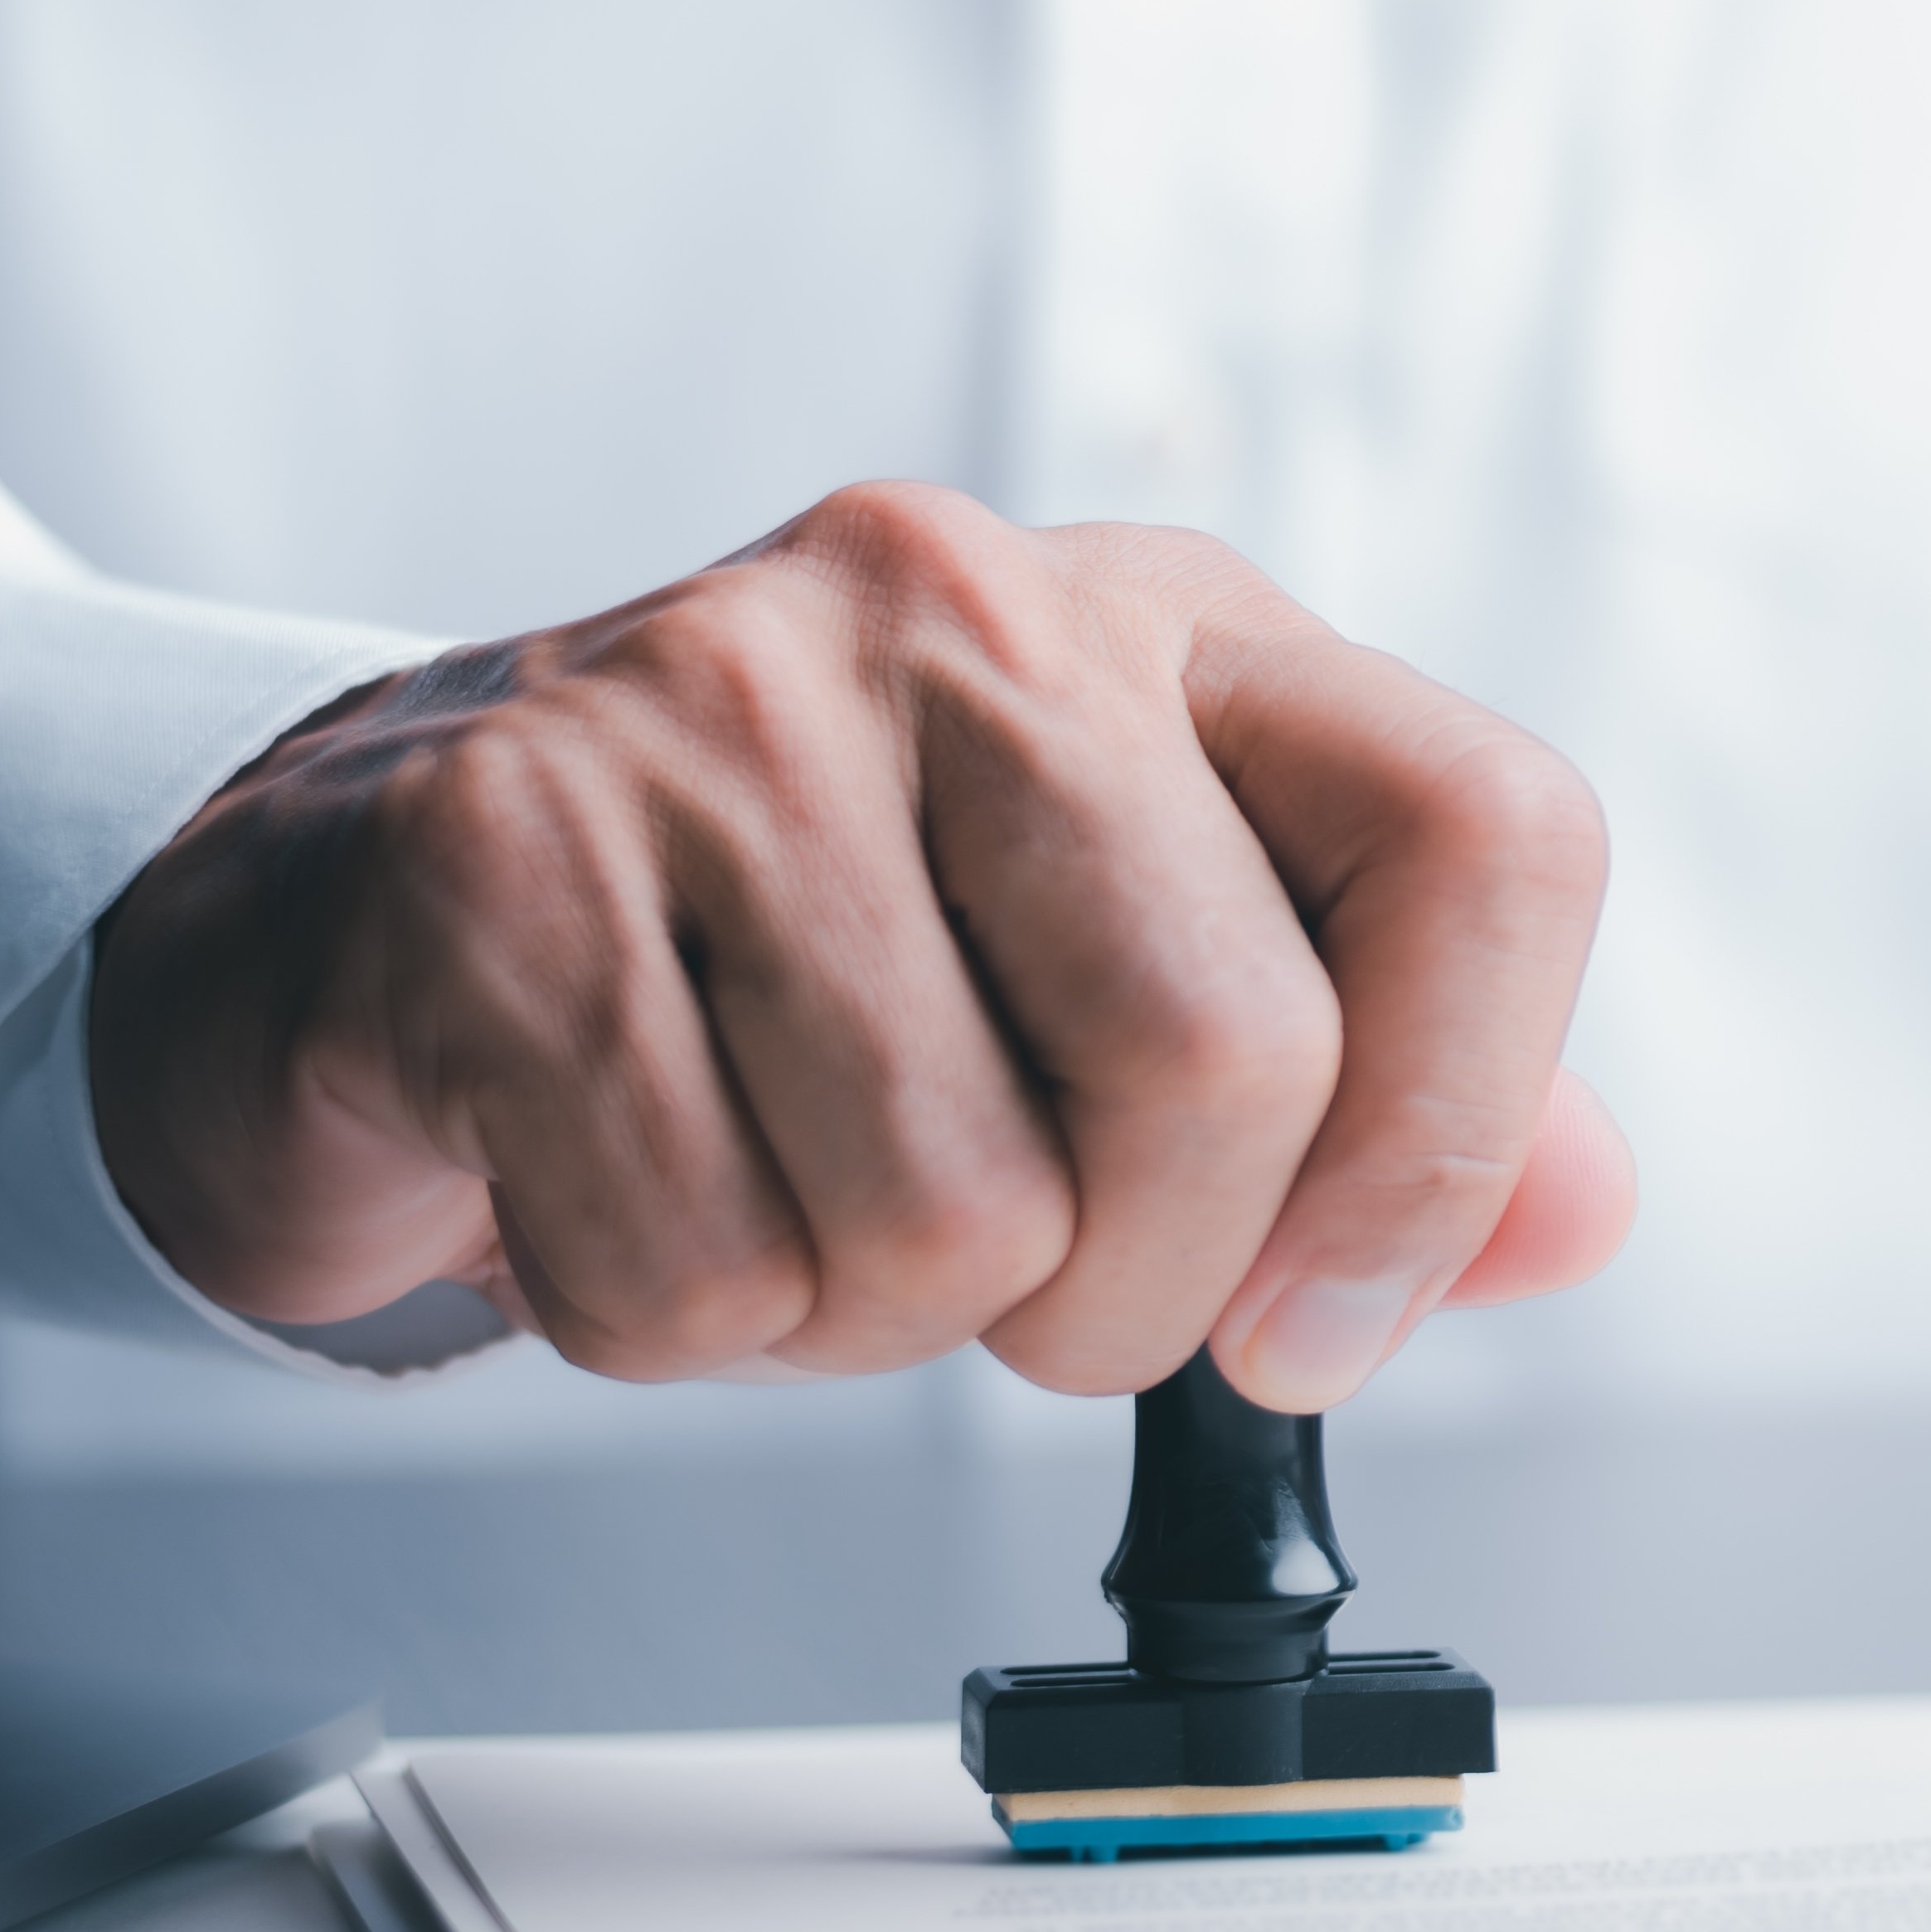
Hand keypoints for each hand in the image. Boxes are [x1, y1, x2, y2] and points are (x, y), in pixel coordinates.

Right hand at [93, 483, 1631, 1402]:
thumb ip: (1379, 1101)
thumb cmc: (775, 958)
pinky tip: (618, 1179)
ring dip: (870, 1319)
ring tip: (775, 1184)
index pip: (1485, 838)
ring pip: (957, 1208)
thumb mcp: (1115, 977)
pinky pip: (703, 1269)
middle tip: (1005, 1274)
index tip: (1327, 1322)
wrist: (351, 908)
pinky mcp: (498, 864)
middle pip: (1223, 1061)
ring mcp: (715, 713)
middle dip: (1126, 1289)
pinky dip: (677, 1320)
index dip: (1454, 1137)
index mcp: (1169, 629)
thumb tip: (1579, 1218)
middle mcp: (964, 609)